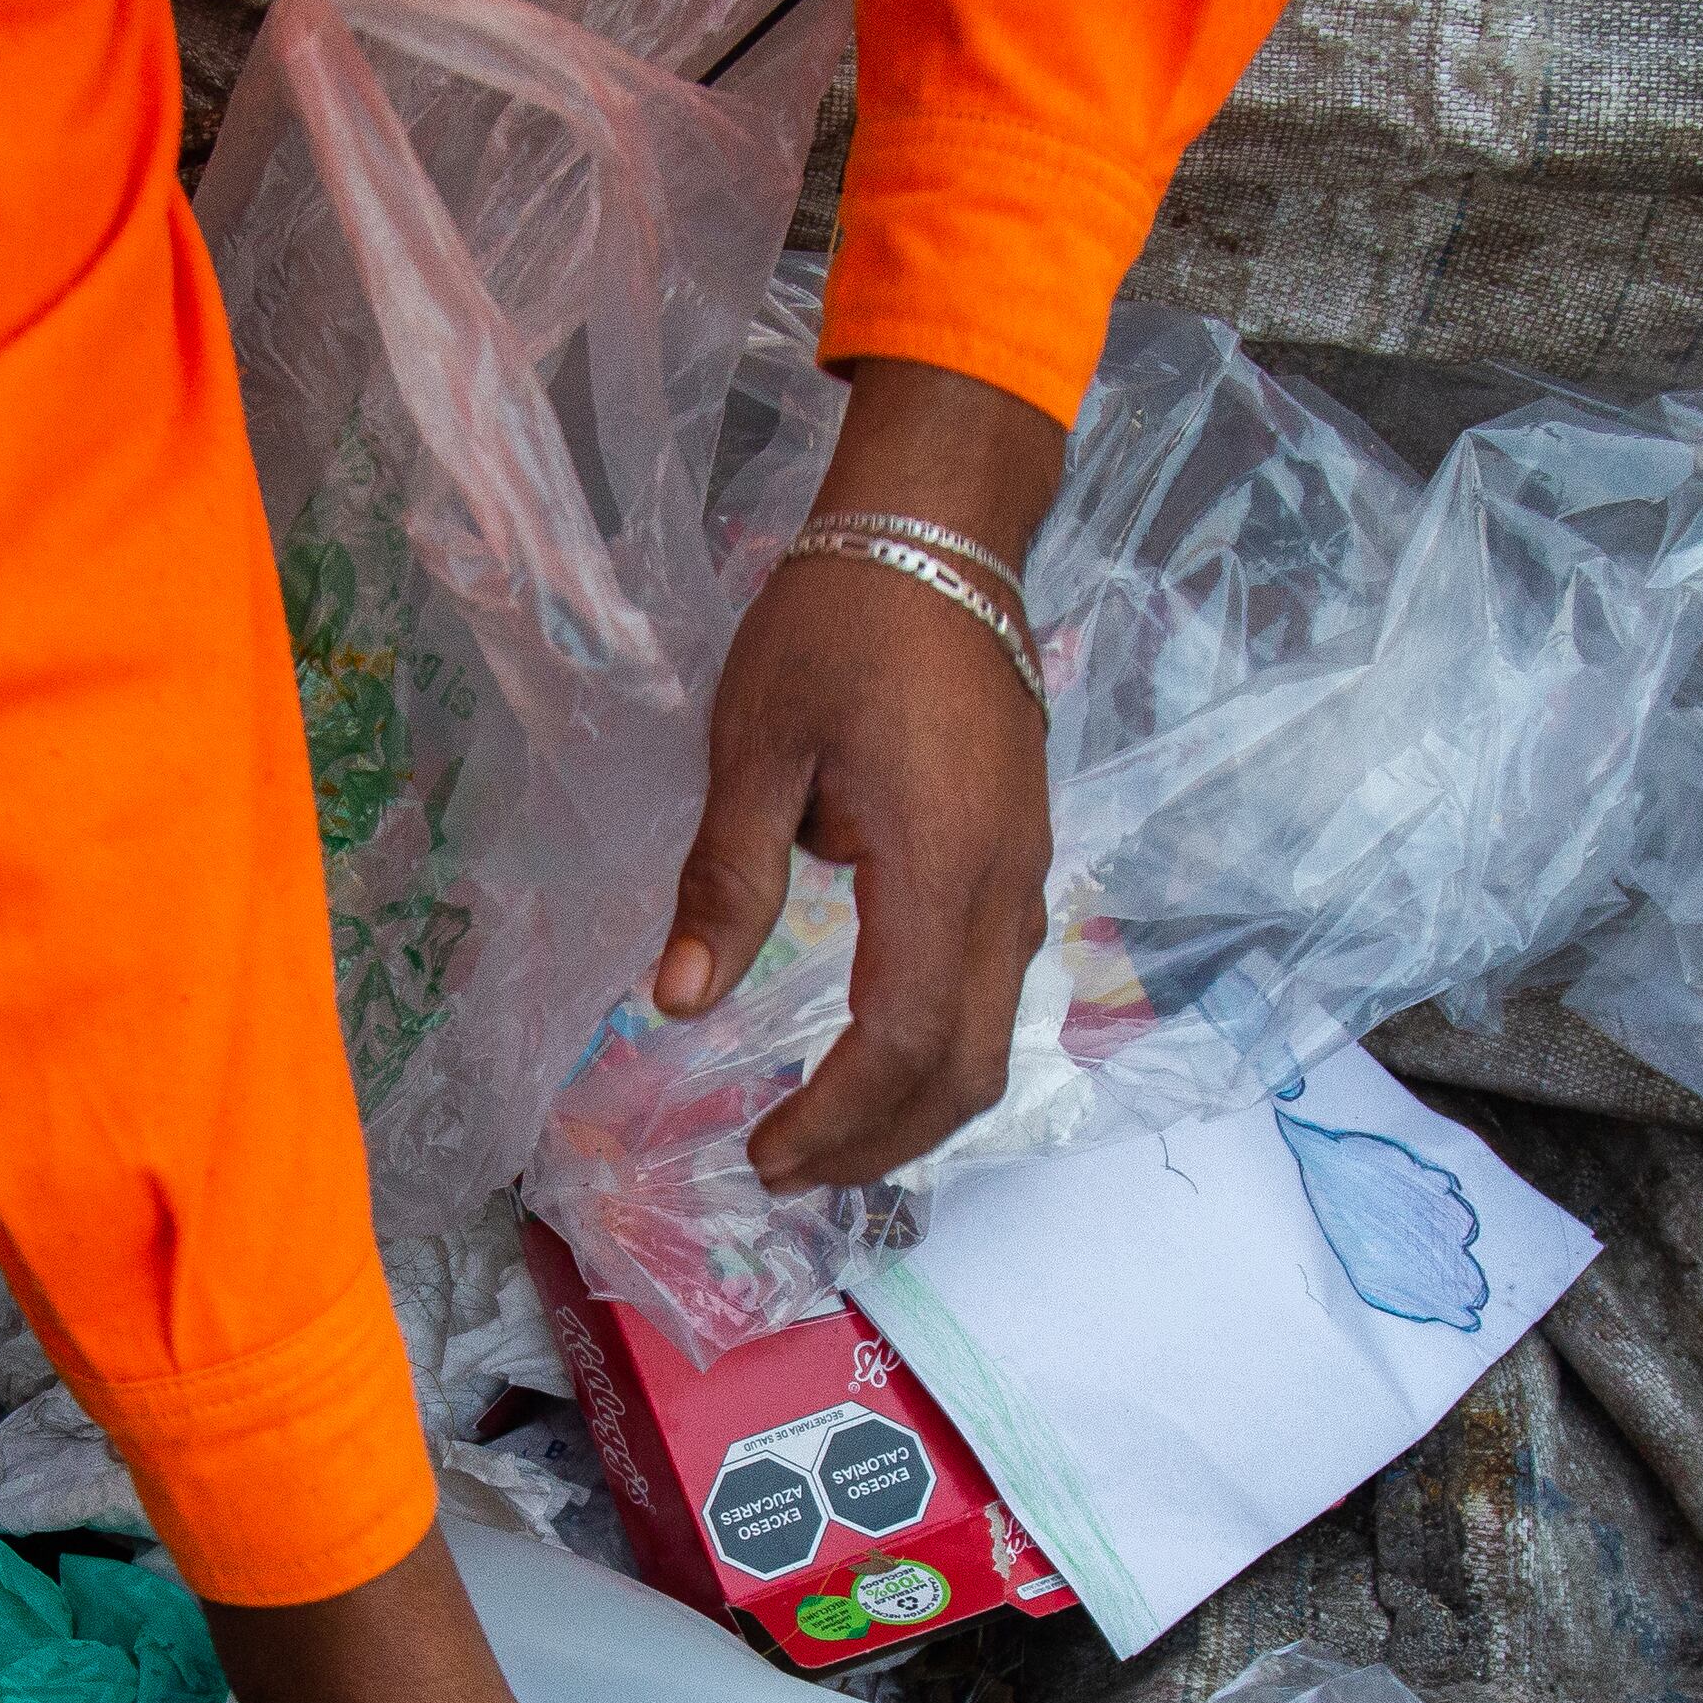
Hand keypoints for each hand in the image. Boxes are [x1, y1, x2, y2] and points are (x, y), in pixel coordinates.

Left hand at [657, 356, 1067, 1194]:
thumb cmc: (837, 627)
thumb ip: (724, 882)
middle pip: (967, 1069)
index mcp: (936, 868)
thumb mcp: (755, 748)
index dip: (837, 1121)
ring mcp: (1025, 874)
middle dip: (880, 1142)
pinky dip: (938, 1049)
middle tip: (785, 1169)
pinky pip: (995, 987)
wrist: (941, 534)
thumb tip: (676, 999)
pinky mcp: (1022, 856)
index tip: (764, 1155)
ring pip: (993, 1036)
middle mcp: (1002, 889)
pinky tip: (873, 1052)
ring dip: (913, 1106)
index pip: (905, 1043)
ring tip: (823, 1135)